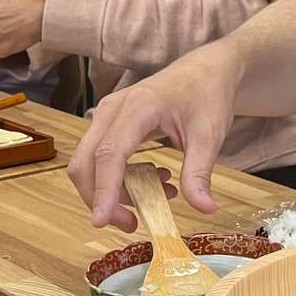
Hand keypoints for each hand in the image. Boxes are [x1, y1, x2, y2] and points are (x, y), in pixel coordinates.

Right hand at [70, 46, 240, 229]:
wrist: (205, 71)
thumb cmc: (206, 95)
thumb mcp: (210, 135)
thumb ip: (200, 172)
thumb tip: (204, 208)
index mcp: (137, 107)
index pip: (109, 155)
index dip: (103, 190)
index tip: (101, 221)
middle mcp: (112, 110)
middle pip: (85, 162)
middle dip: (100, 199)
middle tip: (132, 224)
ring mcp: (107, 116)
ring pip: (89, 164)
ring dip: (113, 191)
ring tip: (161, 196)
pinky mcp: (111, 125)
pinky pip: (102, 159)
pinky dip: (121, 180)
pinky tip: (157, 181)